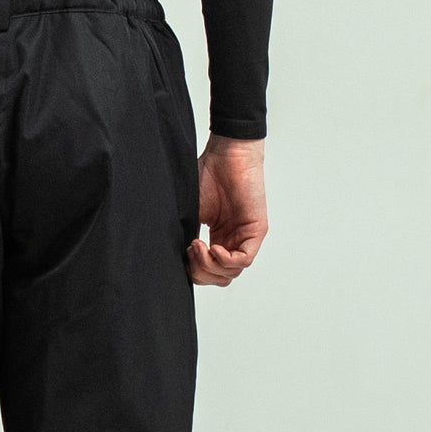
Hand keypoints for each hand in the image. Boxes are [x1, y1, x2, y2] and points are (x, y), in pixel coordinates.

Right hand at [188, 134, 266, 287]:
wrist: (226, 153)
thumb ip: (184, 235)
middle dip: (201, 272)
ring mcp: (245, 237)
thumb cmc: (208, 174)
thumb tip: (174, 258)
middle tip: (189, 251)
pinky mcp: (257, 231)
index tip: (182, 252)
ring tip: (197, 245)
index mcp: (217, 238)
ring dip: (210, 265)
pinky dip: (226, 260)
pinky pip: (244, 260)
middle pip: (220, 278)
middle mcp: (232, 241)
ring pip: (231, 272)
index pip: (208, 272)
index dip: (193, 270)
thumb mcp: (190, 212)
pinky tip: (213, 248)